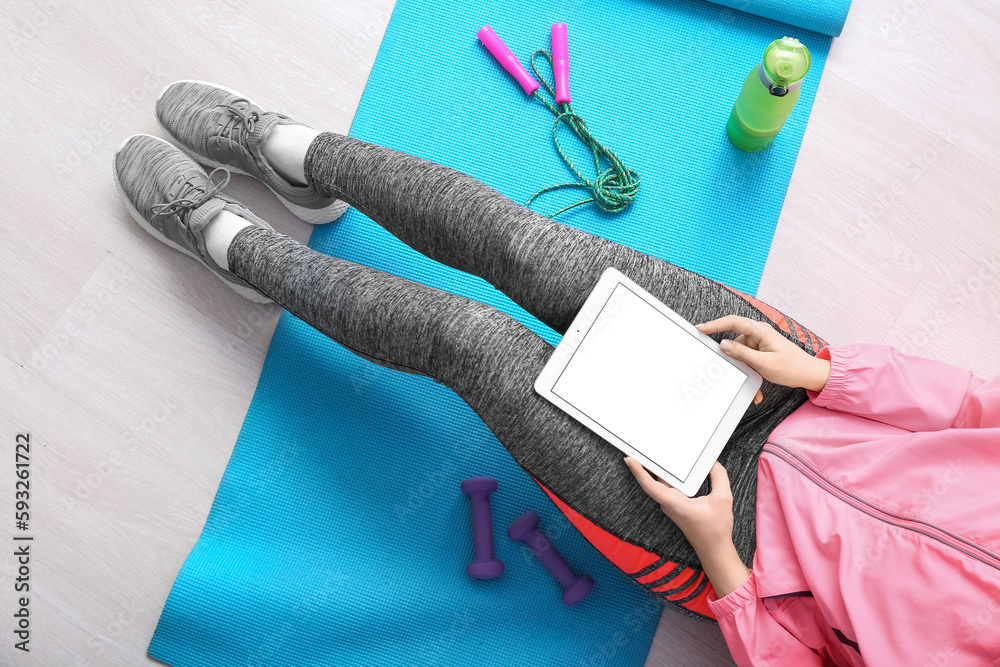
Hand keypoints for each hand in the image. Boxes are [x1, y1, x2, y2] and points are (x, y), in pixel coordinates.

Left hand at [624, 458, 735, 554]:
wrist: (714, 549)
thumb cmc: (716, 529)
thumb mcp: (723, 499)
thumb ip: (719, 477)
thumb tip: (713, 463)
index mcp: (675, 503)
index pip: (651, 486)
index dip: (638, 472)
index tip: (629, 459)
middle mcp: (669, 503)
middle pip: (653, 481)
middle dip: (645, 464)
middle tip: (639, 446)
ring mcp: (671, 504)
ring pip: (659, 483)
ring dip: (654, 469)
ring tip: (651, 451)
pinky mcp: (676, 504)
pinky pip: (666, 487)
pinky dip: (665, 475)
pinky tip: (668, 465)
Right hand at [696, 315, 829, 391]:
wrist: (809, 373)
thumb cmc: (792, 367)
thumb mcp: (764, 363)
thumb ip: (742, 353)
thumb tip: (723, 344)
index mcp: (760, 331)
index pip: (732, 322)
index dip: (714, 325)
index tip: (700, 329)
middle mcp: (758, 333)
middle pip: (734, 339)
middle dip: (732, 357)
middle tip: (728, 367)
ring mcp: (759, 341)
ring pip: (740, 352)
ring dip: (744, 367)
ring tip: (754, 380)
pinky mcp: (760, 349)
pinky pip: (748, 358)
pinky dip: (750, 370)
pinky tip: (757, 384)